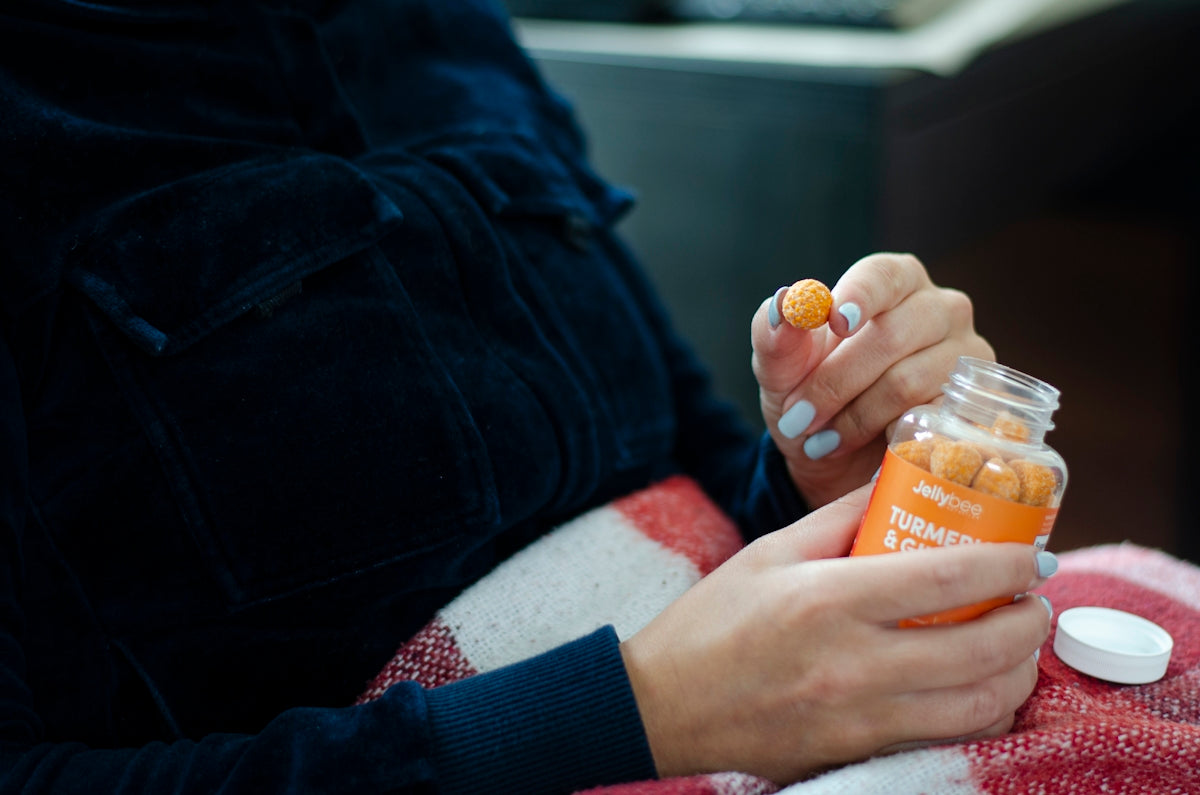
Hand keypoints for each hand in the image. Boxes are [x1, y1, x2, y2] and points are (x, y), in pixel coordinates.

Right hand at [620, 483, 1051, 783]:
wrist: (662, 708)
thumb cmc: (711, 623)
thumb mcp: (769, 551)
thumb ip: (839, 516)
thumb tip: (900, 482)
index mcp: (827, 599)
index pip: (947, 576)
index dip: (1008, 563)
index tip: (1033, 554)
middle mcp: (852, 664)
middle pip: (983, 648)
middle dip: (1029, 621)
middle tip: (1032, 599)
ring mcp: (860, 718)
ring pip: (979, 705)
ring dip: (1017, 672)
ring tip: (1014, 643)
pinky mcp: (859, 753)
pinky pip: (948, 739)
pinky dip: (982, 713)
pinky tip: (978, 687)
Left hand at [752, 252, 993, 508]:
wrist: (832, 452)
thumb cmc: (808, 392)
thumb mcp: (780, 367)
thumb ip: (775, 334)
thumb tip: (785, 306)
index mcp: (894, 281)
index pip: (883, 275)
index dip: (859, 297)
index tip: (835, 323)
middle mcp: (940, 309)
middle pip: (891, 336)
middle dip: (834, 382)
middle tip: (798, 418)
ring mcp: (967, 356)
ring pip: (907, 383)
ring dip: (853, 418)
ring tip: (821, 440)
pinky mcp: (976, 406)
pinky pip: (932, 420)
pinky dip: (887, 438)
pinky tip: (863, 448)